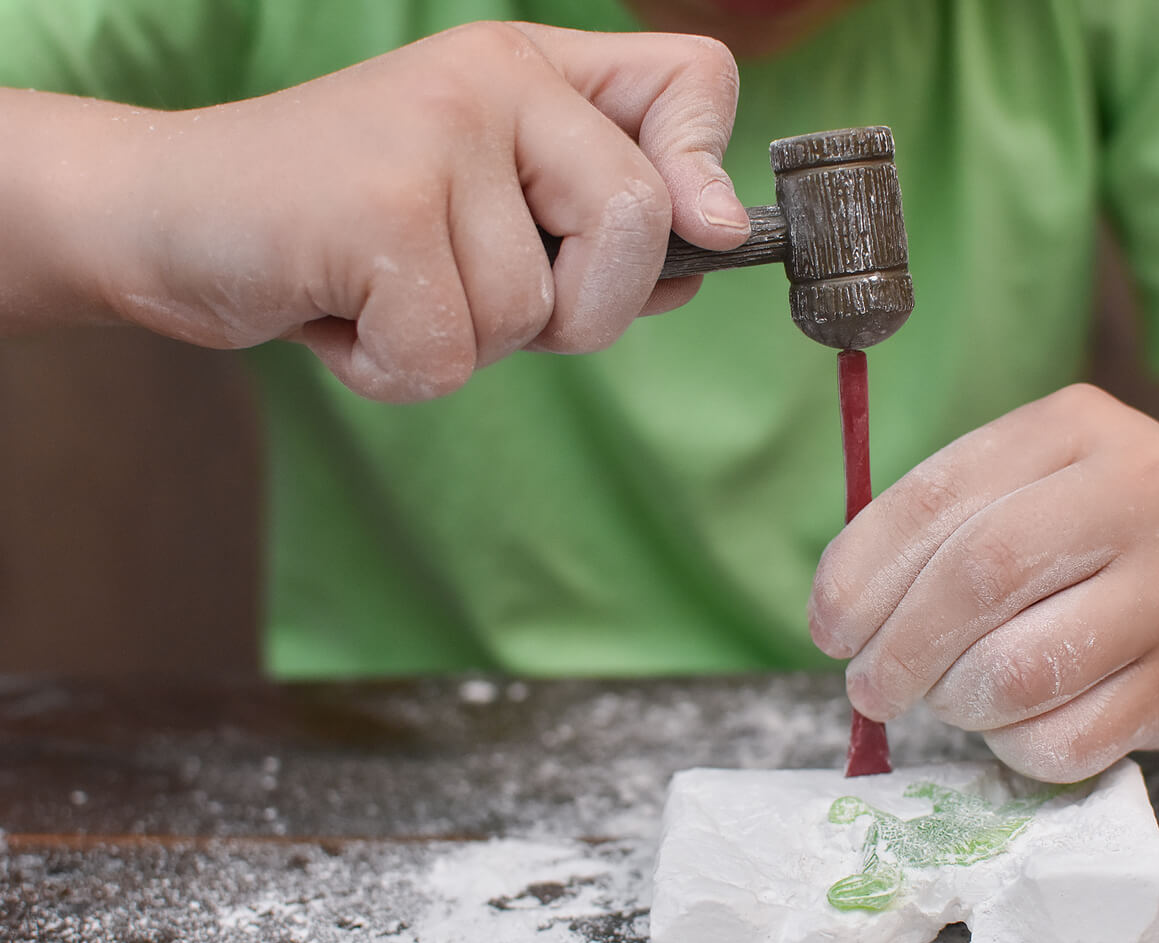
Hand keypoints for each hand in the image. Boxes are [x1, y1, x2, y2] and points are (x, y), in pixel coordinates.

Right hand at [100, 22, 745, 400]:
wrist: (166, 216)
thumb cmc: (340, 228)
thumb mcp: (484, 211)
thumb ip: (595, 225)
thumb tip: (708, 247)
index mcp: (531, 71)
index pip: (693, 80)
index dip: (709, 166)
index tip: (700, 234)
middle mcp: (493, 80)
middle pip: (637, 224)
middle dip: (580, 313)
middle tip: (479, 302)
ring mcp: (434, 135)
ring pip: (533, 314)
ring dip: (462, 347)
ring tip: (380, 290)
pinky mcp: (381, 211)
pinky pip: (451, 357)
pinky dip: (394, 372)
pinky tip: (341, 315)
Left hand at [808, 384, 1158, 782]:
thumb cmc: (1112, 540)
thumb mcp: (1038, 486)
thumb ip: (946, 525)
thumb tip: (841, 610)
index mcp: (1079, 425)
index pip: (938, 497)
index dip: (862, 572)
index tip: (828, 625)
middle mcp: (1141, 490)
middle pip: (976, 579)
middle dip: (898, 647)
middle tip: (868, 686)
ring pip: (1015, 672)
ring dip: (954, 702)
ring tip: (948, 700)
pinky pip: (1064, 742)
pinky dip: (1013, 747)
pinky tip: (1016, 724)